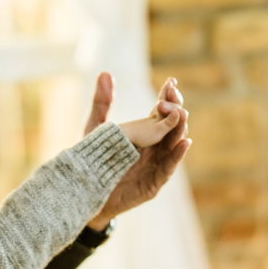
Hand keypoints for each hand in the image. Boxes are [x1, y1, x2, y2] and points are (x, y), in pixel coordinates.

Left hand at [84, 74, 190, 230]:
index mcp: (144, 134)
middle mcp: (153, 148)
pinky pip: (168, 168)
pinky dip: (177, 155)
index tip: (171, 82)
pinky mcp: (153, 184)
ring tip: (182, 114)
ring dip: (180, 129)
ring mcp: (155, 166)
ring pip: (175, 145)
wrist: (83, 195)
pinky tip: (184, 142)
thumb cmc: (91, 162)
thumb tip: (105, 73)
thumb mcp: (95, 129)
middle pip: (173, 126)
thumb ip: (101, 103)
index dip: (168, 97)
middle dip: (175, 109)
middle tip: (171, 96)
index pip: (161, 113)